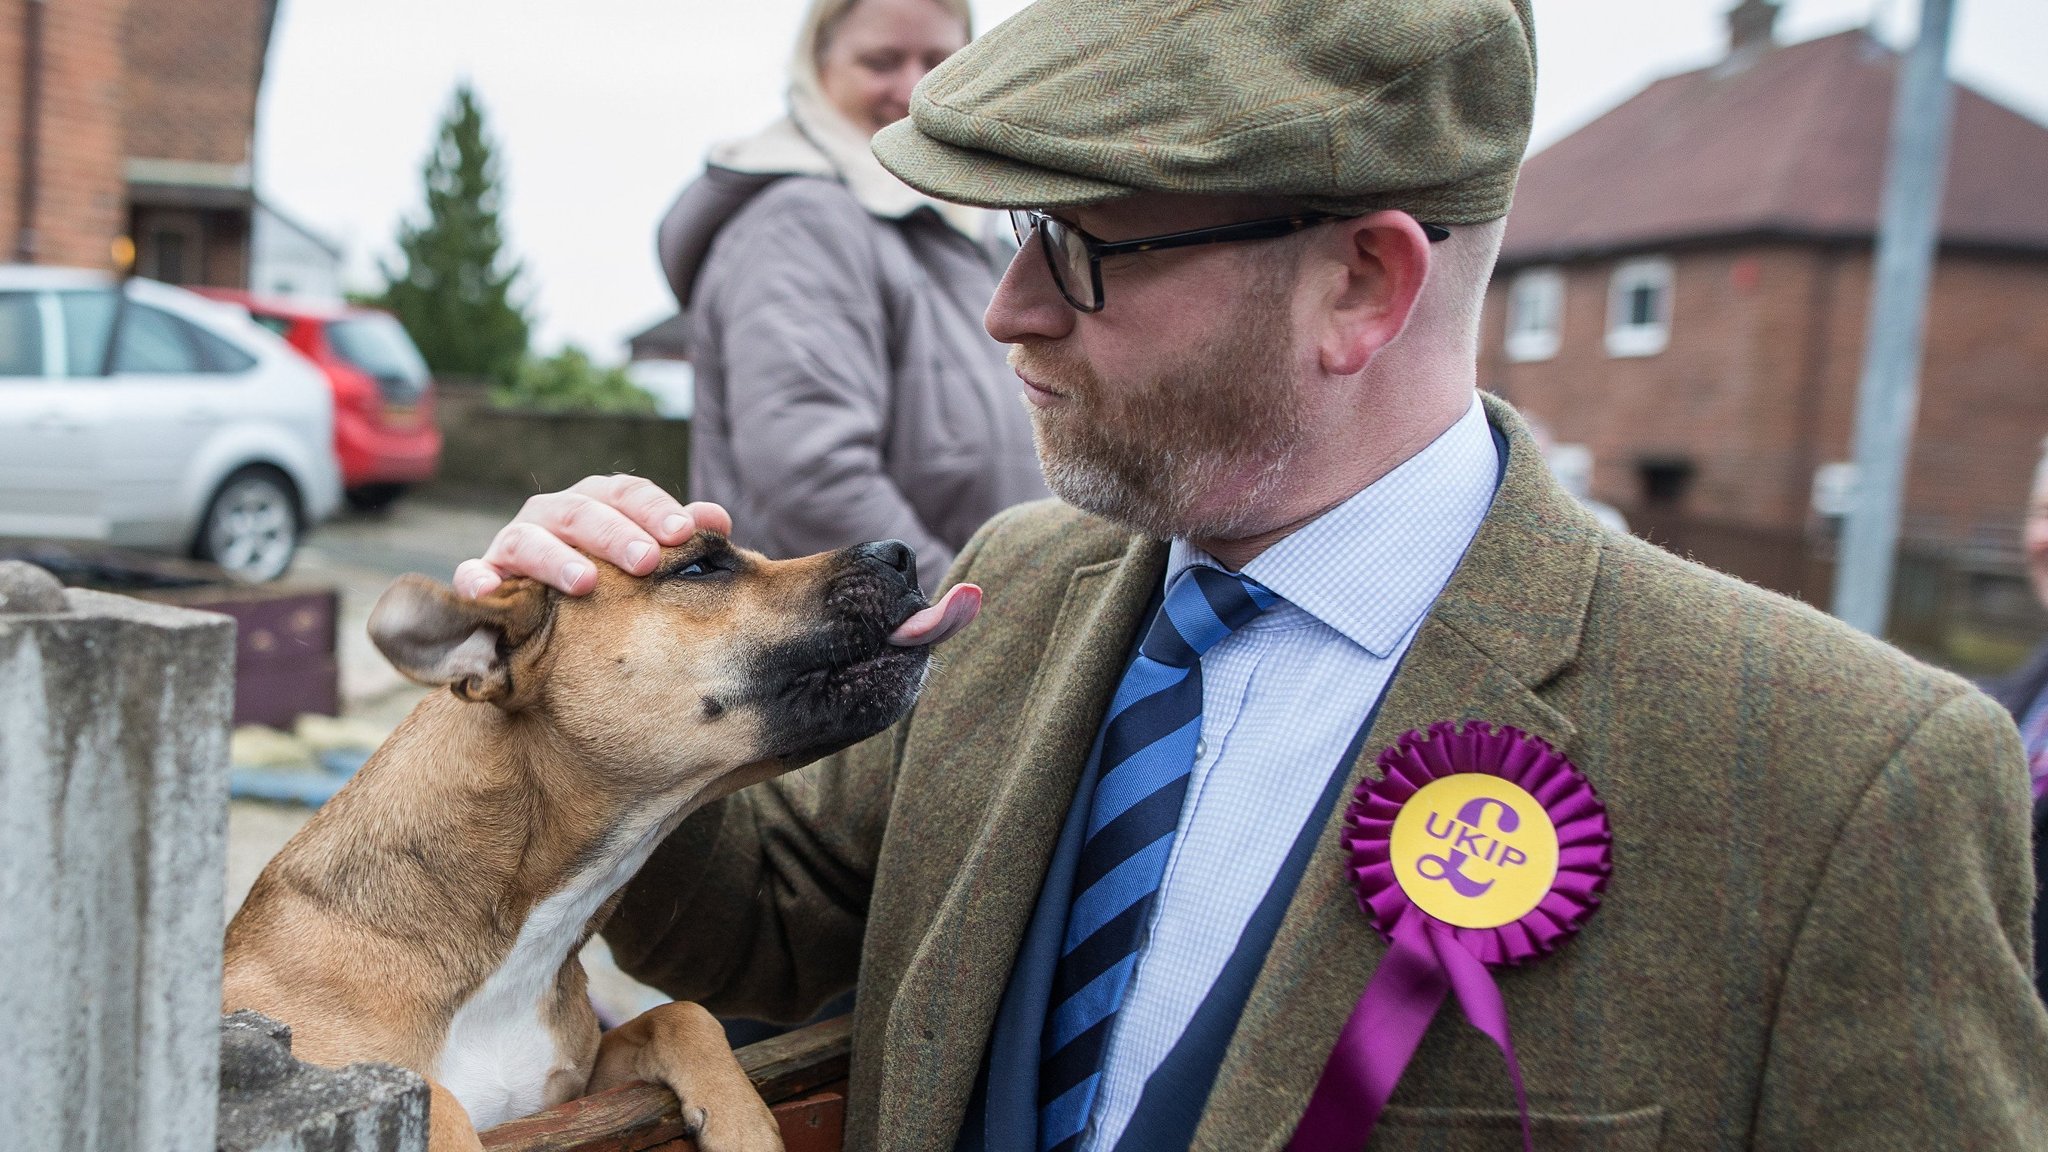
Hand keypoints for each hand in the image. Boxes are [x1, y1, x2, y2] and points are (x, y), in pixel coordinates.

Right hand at [453, 476, 731, 597]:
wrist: (547, 614)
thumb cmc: (611, 578)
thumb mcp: (645, 553)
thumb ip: (677, 535)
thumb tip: (717, 519)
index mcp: (596, 502)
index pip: (626, 492)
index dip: (655, 508)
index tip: (687, 531)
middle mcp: (552, 515)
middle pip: (581, 511)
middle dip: (615, 533)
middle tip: (648, 560)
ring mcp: (514, 545)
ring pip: (528, 539)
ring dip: (556, 558)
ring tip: (585, 582)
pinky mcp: (484, 577)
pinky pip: (473, 575)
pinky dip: (478, 580)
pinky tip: (491, 591)